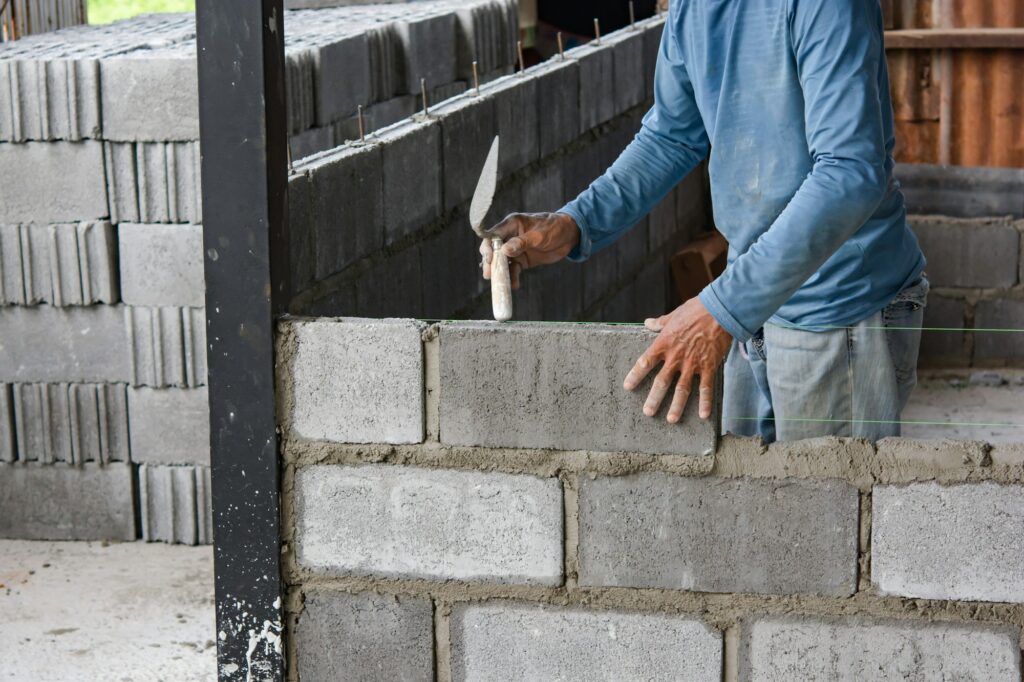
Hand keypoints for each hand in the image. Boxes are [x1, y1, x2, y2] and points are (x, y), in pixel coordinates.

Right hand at [480, 212, 579, 288]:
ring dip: (500, 273)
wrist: (570, 235)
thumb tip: (504, 250)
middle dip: (490, 262)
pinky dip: (512, 277)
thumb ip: (522, 242)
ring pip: (502, 262)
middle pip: (494, 250)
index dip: (488, 247)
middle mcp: (510, 236)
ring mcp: (515, 249)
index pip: (494, 235)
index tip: (488, 258)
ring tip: (500, 284)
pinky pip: (513, 270)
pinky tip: (514, 285)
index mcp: (512, 224)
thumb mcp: (540, 235)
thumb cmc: (555, 228)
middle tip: (489, 274)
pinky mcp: (522, 260)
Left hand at [623, 297, 731, 421]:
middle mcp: (676, 357)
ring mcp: (693, 363)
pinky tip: (703, 415)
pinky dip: (705, 402)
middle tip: (648, 412)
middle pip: (662, 382)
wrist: (720, 310)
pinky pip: (706, 388)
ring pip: (682, 389)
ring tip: (671, 419)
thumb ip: (660, 323)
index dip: (635, 375)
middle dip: (654, 399)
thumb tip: (647, 323)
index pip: (645, 362)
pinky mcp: (709, 366)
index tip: (627, 386)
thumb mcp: (674, 315)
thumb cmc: (696, 310)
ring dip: (677, 406)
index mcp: (664, 343)